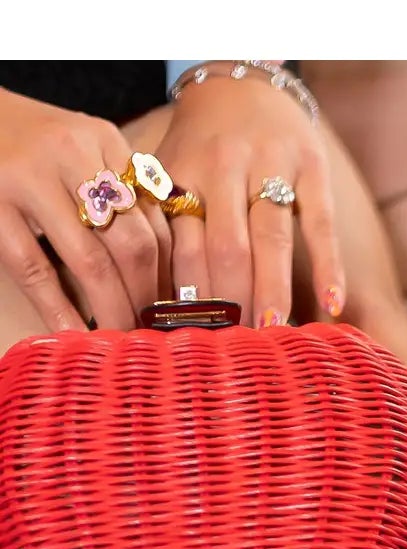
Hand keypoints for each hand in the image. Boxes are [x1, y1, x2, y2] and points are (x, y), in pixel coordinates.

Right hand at [0, 88, 169, 331]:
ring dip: (112, 310)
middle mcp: (73, 154)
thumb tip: (159, 278)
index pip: (155, 222)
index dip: (167, 278)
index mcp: (105, 142)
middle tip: (147, 334)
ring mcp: (30, 179)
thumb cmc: (30, 146)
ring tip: (117, 341)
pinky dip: (59, 310)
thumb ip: (120, 198)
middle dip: (145, 300)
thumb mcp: (81, 153)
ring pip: (91, 261)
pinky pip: (35, 270)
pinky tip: (72, 336)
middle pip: (133, 244)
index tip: (169, 313)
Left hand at [157, 72, 343, 326]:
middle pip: (226, 248)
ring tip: (276, 334)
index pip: (183, 252)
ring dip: (273, 290)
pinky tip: (332, 305)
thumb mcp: (172, 176)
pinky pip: (320, 223)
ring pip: (270, 238)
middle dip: (233, 304)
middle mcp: (221, 166)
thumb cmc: (202, 149)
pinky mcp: (311, 164)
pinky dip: (328, 266)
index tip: (198, 348)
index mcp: (181, 176)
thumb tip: (161, 311)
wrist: (242, 80)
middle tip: (240, 352)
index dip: (191, 304)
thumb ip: (167, 230)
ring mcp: (269, 163)